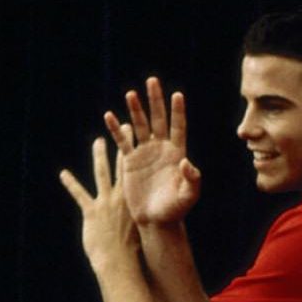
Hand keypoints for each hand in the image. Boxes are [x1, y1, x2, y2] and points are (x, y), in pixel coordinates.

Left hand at [59, 137, 139, 271]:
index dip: (139, 151)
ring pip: (101, 173)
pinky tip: (62, 174)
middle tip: (125, 124)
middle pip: (122, 164)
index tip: (141, 136)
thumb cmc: (133, 251)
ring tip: (98, 141)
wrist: (120, 262)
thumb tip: (155, 209)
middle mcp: (122, 195)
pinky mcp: (91, 211)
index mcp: (136, 198)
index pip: (138, 170)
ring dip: (99, 155)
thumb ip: (147, 214)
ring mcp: (106, 202)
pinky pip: (79, 193)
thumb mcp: (144, 228)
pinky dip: (70, 183)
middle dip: (124, 143)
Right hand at [105, 77, 199, 224]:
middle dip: (155, 100)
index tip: (177, 95)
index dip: (178, 111)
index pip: (178, 126)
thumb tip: (186, 162)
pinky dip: (116, 129)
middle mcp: (162, 149)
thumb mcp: (189, 195)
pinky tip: (109, 116)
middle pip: (158, 119)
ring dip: (135, 110)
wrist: (156, 220)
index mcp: (178, 153)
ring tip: (130, 94)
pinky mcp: (130, 162)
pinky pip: (122, 142)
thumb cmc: (176, 209)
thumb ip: (192, 179)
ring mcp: (145, 153)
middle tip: (152, 81)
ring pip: (139, 126)